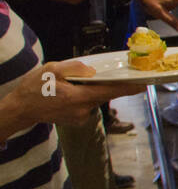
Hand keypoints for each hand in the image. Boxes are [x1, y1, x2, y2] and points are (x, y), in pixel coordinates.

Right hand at [3, 59, 143, 128]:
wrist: (21, 109)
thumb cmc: (34, 88)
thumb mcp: (51, 70)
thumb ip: (74, 68)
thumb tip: (92, 70)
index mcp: (78, 97)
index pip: (110, 91)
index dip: (129, 88)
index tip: (144, 84)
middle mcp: (83, 110)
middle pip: (104, 94)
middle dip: (106, 83)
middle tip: (105, 74)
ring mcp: (81, 117)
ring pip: (94, 99)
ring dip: (90, 90)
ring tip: (71, 84)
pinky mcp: (78, 120)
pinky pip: (87, 104)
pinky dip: (83, 97)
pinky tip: (68, 94)